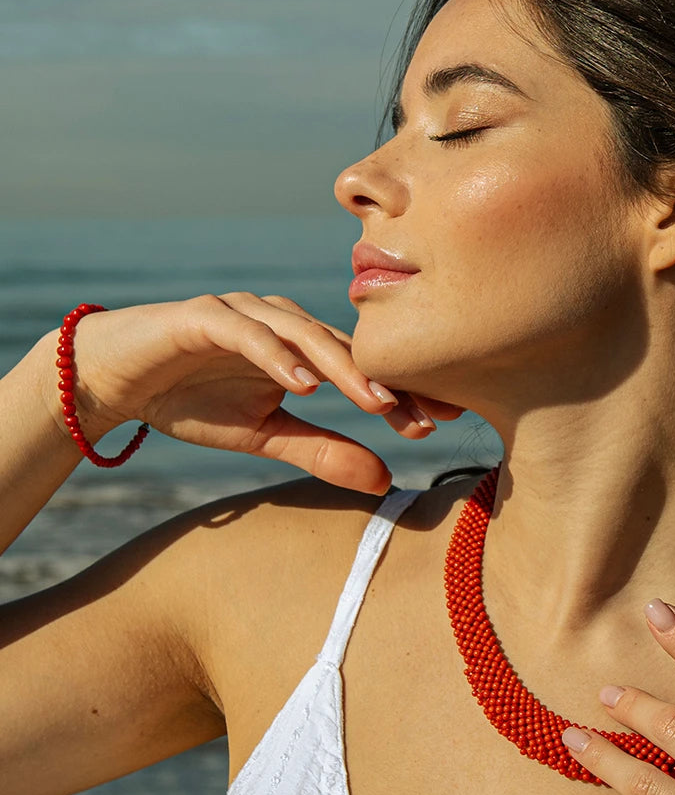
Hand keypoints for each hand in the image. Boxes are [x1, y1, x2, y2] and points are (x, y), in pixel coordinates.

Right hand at [47, 294, 461, 492]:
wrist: (115, 381)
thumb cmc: (192, 400)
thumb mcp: (266, 436)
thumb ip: (323, 451)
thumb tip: (385, 480)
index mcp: (302, 347)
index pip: (360, 369)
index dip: (399, 393)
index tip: (439, 424)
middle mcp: (282, 322)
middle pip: (344, 349)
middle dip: (386, 382)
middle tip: (425, 415)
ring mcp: (244, 314)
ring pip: (304, 335)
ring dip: (341, 368)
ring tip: (376, 401)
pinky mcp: (204, 317)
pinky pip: (247, 334)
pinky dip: (276, 356)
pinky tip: (303, 386)